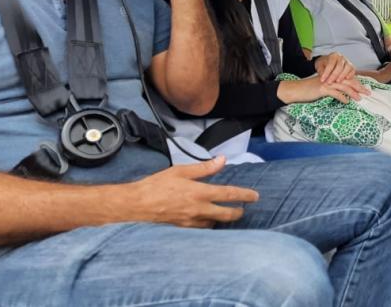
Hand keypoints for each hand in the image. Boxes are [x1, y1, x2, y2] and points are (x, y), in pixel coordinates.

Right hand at [122, 156, 258, 227]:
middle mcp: (199, 210)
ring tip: (225, 214)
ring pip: (215, 224)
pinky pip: (202, 229)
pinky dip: (208, 225)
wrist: (135, 205)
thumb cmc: (156, 185)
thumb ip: (203, 167)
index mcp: (200, 193)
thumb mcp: (180, 171)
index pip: (229, 194)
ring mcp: (191, 222)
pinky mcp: (183, 229)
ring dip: (222, 219)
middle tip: (243, 209)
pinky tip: (208, 220)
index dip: (245, 195)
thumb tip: (221, 160)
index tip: (255, 196)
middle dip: (238, 213)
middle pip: (227, 215)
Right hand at [278, 76, 369, 103]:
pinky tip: (347, 101)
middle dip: (359, 87)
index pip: (348, 80)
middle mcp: (332, 78)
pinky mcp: (323, 88)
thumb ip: (333, 90)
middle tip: (368, 93)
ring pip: (344, 86)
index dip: (358, 84)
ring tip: (360, 98)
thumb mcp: (323, 89)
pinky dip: (342, 97)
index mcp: (333, 78)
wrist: (297, 90)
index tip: (366, 90)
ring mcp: (327, 83)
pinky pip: (335, 93)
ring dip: (353, 93)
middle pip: (349, 82)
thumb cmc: (310, 91)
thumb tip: (344, 96)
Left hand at [315, 53, 355, 83]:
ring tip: (337, 82)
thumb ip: (321, 71)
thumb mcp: (320, 66)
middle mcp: (341, 57)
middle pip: (339, 66)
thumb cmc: (324, 64)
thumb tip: (322, 77)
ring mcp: (347, 61)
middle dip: (334, 75)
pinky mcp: (352, 67)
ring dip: (342, 75)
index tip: (322, 80)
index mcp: (333, 55)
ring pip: (347, 67)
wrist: (329, 63)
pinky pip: (352, 70)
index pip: (330, 64)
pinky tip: (346, 79)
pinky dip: (350, 75)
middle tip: (329, 82)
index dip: (326, 72)